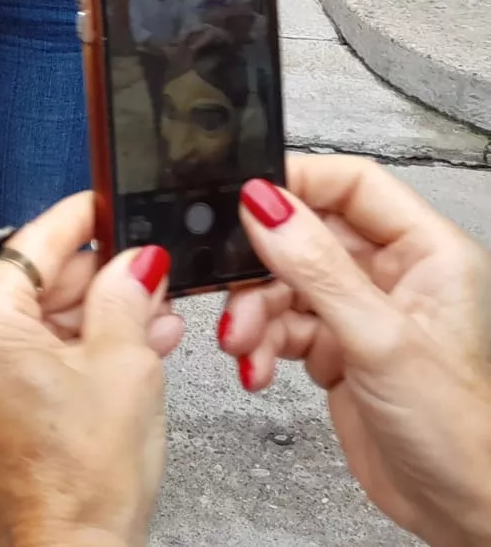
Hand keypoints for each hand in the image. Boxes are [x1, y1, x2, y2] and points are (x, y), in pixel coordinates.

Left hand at [0, 192, 184, 546]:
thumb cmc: (87, 478)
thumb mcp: (125, 364)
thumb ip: (124, 294)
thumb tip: (133, 257)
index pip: (31, 245)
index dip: (77, 221)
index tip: (101, 203)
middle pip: (25, 281)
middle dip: (91, 280)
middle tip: (144, 274)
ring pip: (23, 316)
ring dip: (84, 316)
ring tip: (146, 316)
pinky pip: (11, 350)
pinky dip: (59, 346)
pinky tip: (116, 344)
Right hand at [219, 158, 490, 546]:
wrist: (460, 510)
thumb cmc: (458, 434)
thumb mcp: (378, 339)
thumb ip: (316, 267)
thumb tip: (264, 205)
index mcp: (426, 254)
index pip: (352, 184)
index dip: (296, 184)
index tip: (244, 201)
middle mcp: (394, 275)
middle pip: (305, 235)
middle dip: (260, 268)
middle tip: (234, 292)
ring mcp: (362, 311)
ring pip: (284, 282)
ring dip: (253, 312)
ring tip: (244, 343)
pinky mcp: (337, 347)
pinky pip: (281, 324)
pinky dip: (260, 343)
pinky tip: (258, 366)